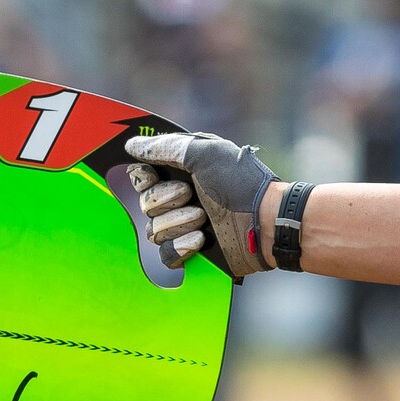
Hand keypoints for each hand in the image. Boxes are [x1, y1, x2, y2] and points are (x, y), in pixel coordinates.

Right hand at [123, 132, 278, 277]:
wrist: (267, 221)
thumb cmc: (241, 182)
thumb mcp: (206, 153)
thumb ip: (166, 147)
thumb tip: (132, 145)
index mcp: (183, 172)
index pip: (142, 176)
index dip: (143, 178)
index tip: (152, 176)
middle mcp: (181, 199)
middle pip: (145, 204)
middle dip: (165, 200)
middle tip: (192, 196)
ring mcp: (186, 226)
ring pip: (154, 231)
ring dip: (178, 223)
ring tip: (204, 218)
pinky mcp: (192, 252)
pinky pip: (166, 255)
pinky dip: (180, 247)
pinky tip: (201, 241)